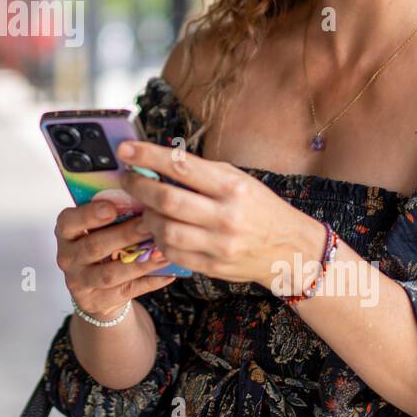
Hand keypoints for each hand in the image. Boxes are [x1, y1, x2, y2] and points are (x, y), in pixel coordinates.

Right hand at [53, 197, 177, 319]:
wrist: (95, 290)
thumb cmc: (101, 247)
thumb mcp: (97, 229)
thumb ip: (113, 215)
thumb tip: (144, 198)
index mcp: (66, 233)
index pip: (69, 221)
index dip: (89, 215)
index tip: (112, 208)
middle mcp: (68, 257)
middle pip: (94, 246)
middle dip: (124, 235)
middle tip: (149, 225)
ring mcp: (80, 282)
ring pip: (110, 273)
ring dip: (139, 263)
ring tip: (163, 252)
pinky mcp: (97, 302)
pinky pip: (126, 291)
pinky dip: (149, 282)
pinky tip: (168, 273)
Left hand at [116, 139, 302, 285]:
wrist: (291, 248)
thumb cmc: (260, 207)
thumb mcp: (238, 180)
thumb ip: (200, 173)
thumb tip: (156, 162)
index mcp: (233, 186)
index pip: (182, 166)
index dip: (148, 156)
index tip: (125, 150)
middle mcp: (226, 215)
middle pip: (167, 200)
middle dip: (138, 187)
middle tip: (126, 179)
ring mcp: (219, 244)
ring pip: (164, 229)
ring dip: (146, 216)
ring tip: (144, 208)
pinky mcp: (213, 266)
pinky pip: (173, 253)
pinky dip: (158, 240)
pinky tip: (158, 229)